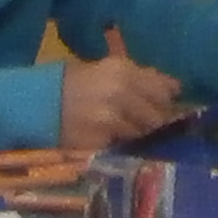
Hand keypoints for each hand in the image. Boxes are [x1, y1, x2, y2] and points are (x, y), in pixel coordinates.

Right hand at [58, 51, 184, 151]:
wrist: (41, 104)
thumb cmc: (76, 83)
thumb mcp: (109, 70)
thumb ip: (143, 78)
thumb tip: (176, 88)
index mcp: (123, 70)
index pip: (163, 91)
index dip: (167, 102)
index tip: (163, 107)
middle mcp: (120, 93)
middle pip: (157, 116)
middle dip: (155, 122)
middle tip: (146, 124)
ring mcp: (111, 120)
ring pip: (142, 134)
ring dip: (139, 136)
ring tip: (126, 131)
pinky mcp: (101, 142)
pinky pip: (124, 147)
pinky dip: (123, 145)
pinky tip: (113, 140)